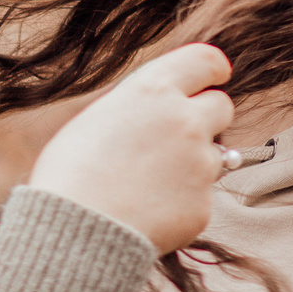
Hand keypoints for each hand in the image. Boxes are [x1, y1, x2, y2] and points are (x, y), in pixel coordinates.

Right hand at [26, 44, 231, 251]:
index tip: (215, 75)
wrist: (76, 230)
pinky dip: (181, 203)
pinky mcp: (204, 204)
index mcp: (153, 91)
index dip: (213, 69)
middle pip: (221, 105)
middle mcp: (185, 120)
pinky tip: (148, 211)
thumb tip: (157, 114)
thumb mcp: (97, 118)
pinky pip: (200, 197)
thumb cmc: (71, 173)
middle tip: (178, 137)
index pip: (206, 61)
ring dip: (193, 163)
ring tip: (149, 183)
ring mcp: (200, 164)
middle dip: (206, 117)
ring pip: (214, 154)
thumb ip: (138, 109)